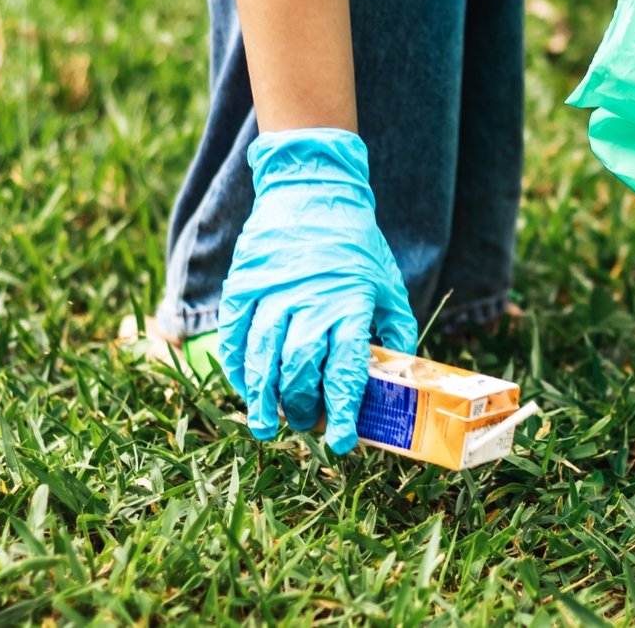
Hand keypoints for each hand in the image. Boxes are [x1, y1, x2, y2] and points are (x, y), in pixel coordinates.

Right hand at [217, 128, 417, 452]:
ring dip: (263, 398)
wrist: (310, 190)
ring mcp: (271, 294)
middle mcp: (308, 302)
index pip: (345, 371)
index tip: (341, 443)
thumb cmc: (355, 242)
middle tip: (306, 424)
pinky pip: (235, 335)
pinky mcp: (244, 285)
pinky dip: (237, 366)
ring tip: (265, 425)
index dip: (342, 413)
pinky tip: (244, 386)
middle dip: (302, 408)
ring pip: (262, 359)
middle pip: (299, 371)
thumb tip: (399, 377)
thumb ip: (394, 330)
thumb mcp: (387, 283)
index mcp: (349, 305)